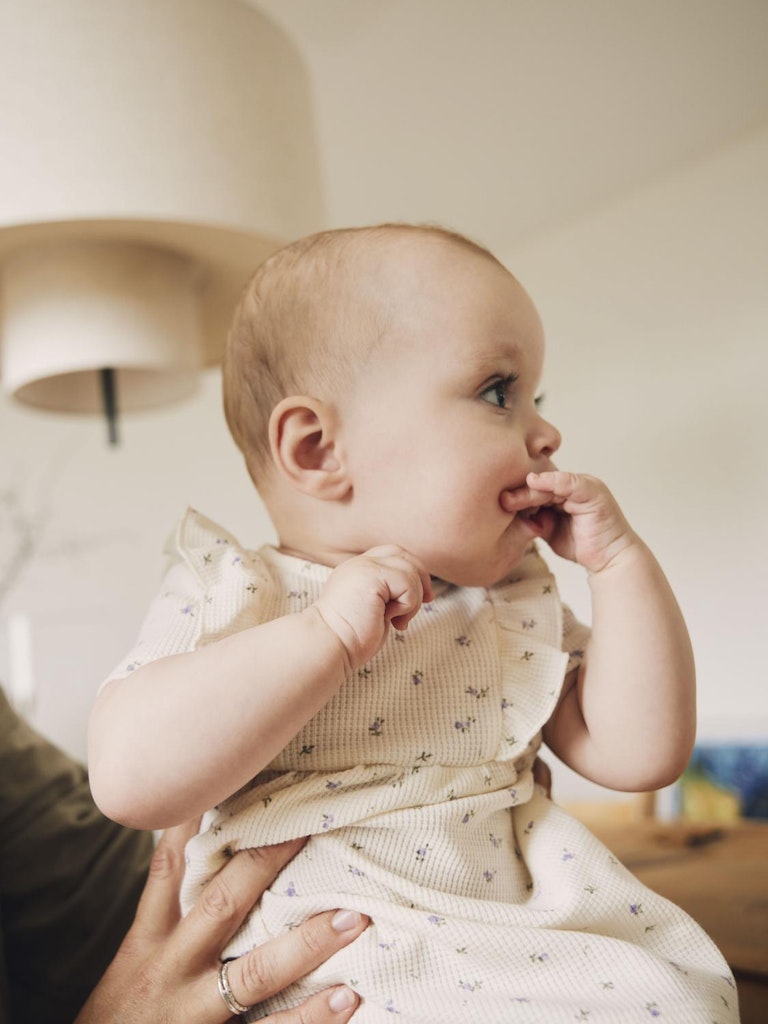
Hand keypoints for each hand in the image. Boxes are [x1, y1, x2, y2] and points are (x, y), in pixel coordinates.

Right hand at [75, 822, 366, 1023]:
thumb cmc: (119, 1017)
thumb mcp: (133, 961)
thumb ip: (168, 915)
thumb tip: (203, 855)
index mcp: (148, 942)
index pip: (168, 871)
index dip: (194, 823)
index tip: (231, 779)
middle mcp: (172, 969)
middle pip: (220, 906)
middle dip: (264, 864)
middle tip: (311, 828)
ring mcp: (196, 1011)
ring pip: (254, 973)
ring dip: (307, 944)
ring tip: (353, 918)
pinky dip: (310, 1017)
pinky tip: (347, 996)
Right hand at [314, 545, 433, 670]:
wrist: (327, 645)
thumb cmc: (350, 637)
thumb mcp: (373, 608)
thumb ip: (389, 594)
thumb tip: (422, 591)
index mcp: (358, 570)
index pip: (393, 554)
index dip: (413, 571)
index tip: (423, 597)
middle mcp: (360, 563)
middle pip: (404, 555)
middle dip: (421, 578)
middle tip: (425, 602)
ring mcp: (364, 566)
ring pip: (410, 570)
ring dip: (413, 599)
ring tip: (398, 619)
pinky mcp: (371, 576)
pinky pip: (407, 583)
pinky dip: (407, 604)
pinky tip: (391, 619)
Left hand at [502, 471, 637, 572]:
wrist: (609, 559)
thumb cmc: (582, 545)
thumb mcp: (550, 531)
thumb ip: (534, 520)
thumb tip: (511, 515)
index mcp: (562, 493)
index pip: (536, 490)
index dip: (517, 495)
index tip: (497, 503)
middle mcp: (572, 486)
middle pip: (541, 485)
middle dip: (520, 493)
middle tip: (501, 500)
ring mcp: (584, 486)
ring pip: (552, 484)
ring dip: (530, 491)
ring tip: (510, 498)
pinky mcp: (593, 491)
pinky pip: (571, 483)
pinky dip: (553, 481)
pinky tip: (535, 482)